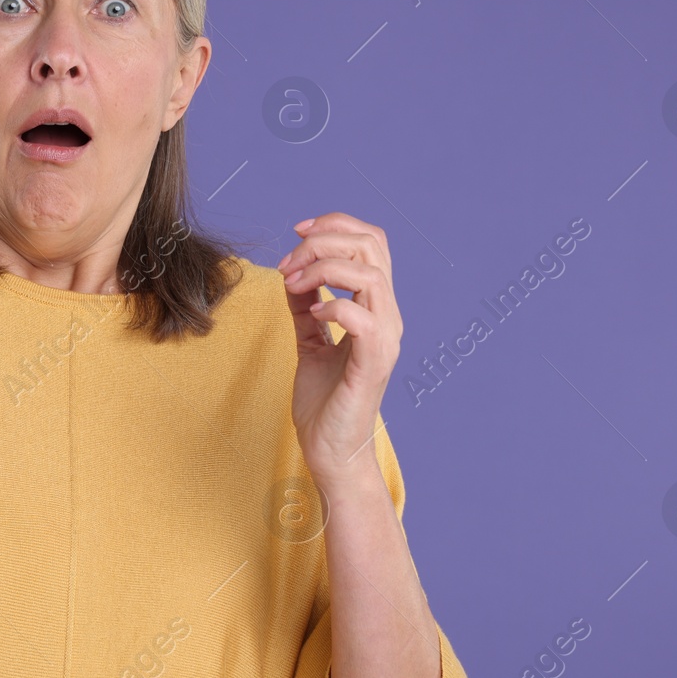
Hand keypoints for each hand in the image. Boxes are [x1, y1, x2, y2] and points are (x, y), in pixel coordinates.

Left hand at [275, 213, 402, 484]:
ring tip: (294, 281)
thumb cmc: (324, 402)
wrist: (330, 452)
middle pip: (372, 246)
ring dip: (324, 267)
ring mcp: (384, 339)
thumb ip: (305, 307)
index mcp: (375, 307)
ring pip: (369, 274)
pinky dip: (332, 304)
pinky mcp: (373, 363)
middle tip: (289, 260)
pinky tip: (311, 312)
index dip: (335, 225)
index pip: (372, 242)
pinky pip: (362, 318)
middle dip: (324, 240)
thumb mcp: (309, 342)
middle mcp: (387, 317)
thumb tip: (292, 273)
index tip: (296, 232)